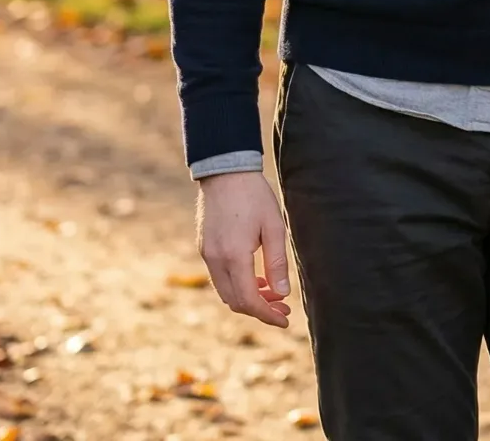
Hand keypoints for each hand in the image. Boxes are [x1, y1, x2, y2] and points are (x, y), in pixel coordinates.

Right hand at [197, 171, 292, 327]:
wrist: (225, 171)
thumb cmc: (254, 195)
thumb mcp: (273, 226)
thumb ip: (276, 262)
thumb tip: (282, 293)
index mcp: (234, 256)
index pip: (248, 300)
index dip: (267, 314)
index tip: (284, 319)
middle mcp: (215, 260)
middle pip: (234, 301)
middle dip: (259, 309)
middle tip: (283, 307)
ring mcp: (206, 254)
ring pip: (225, 291)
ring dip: (248, 297)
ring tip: (273, 292)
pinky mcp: (204, 247)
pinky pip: (219, 277)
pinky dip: (237, 284)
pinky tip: (256, 278)